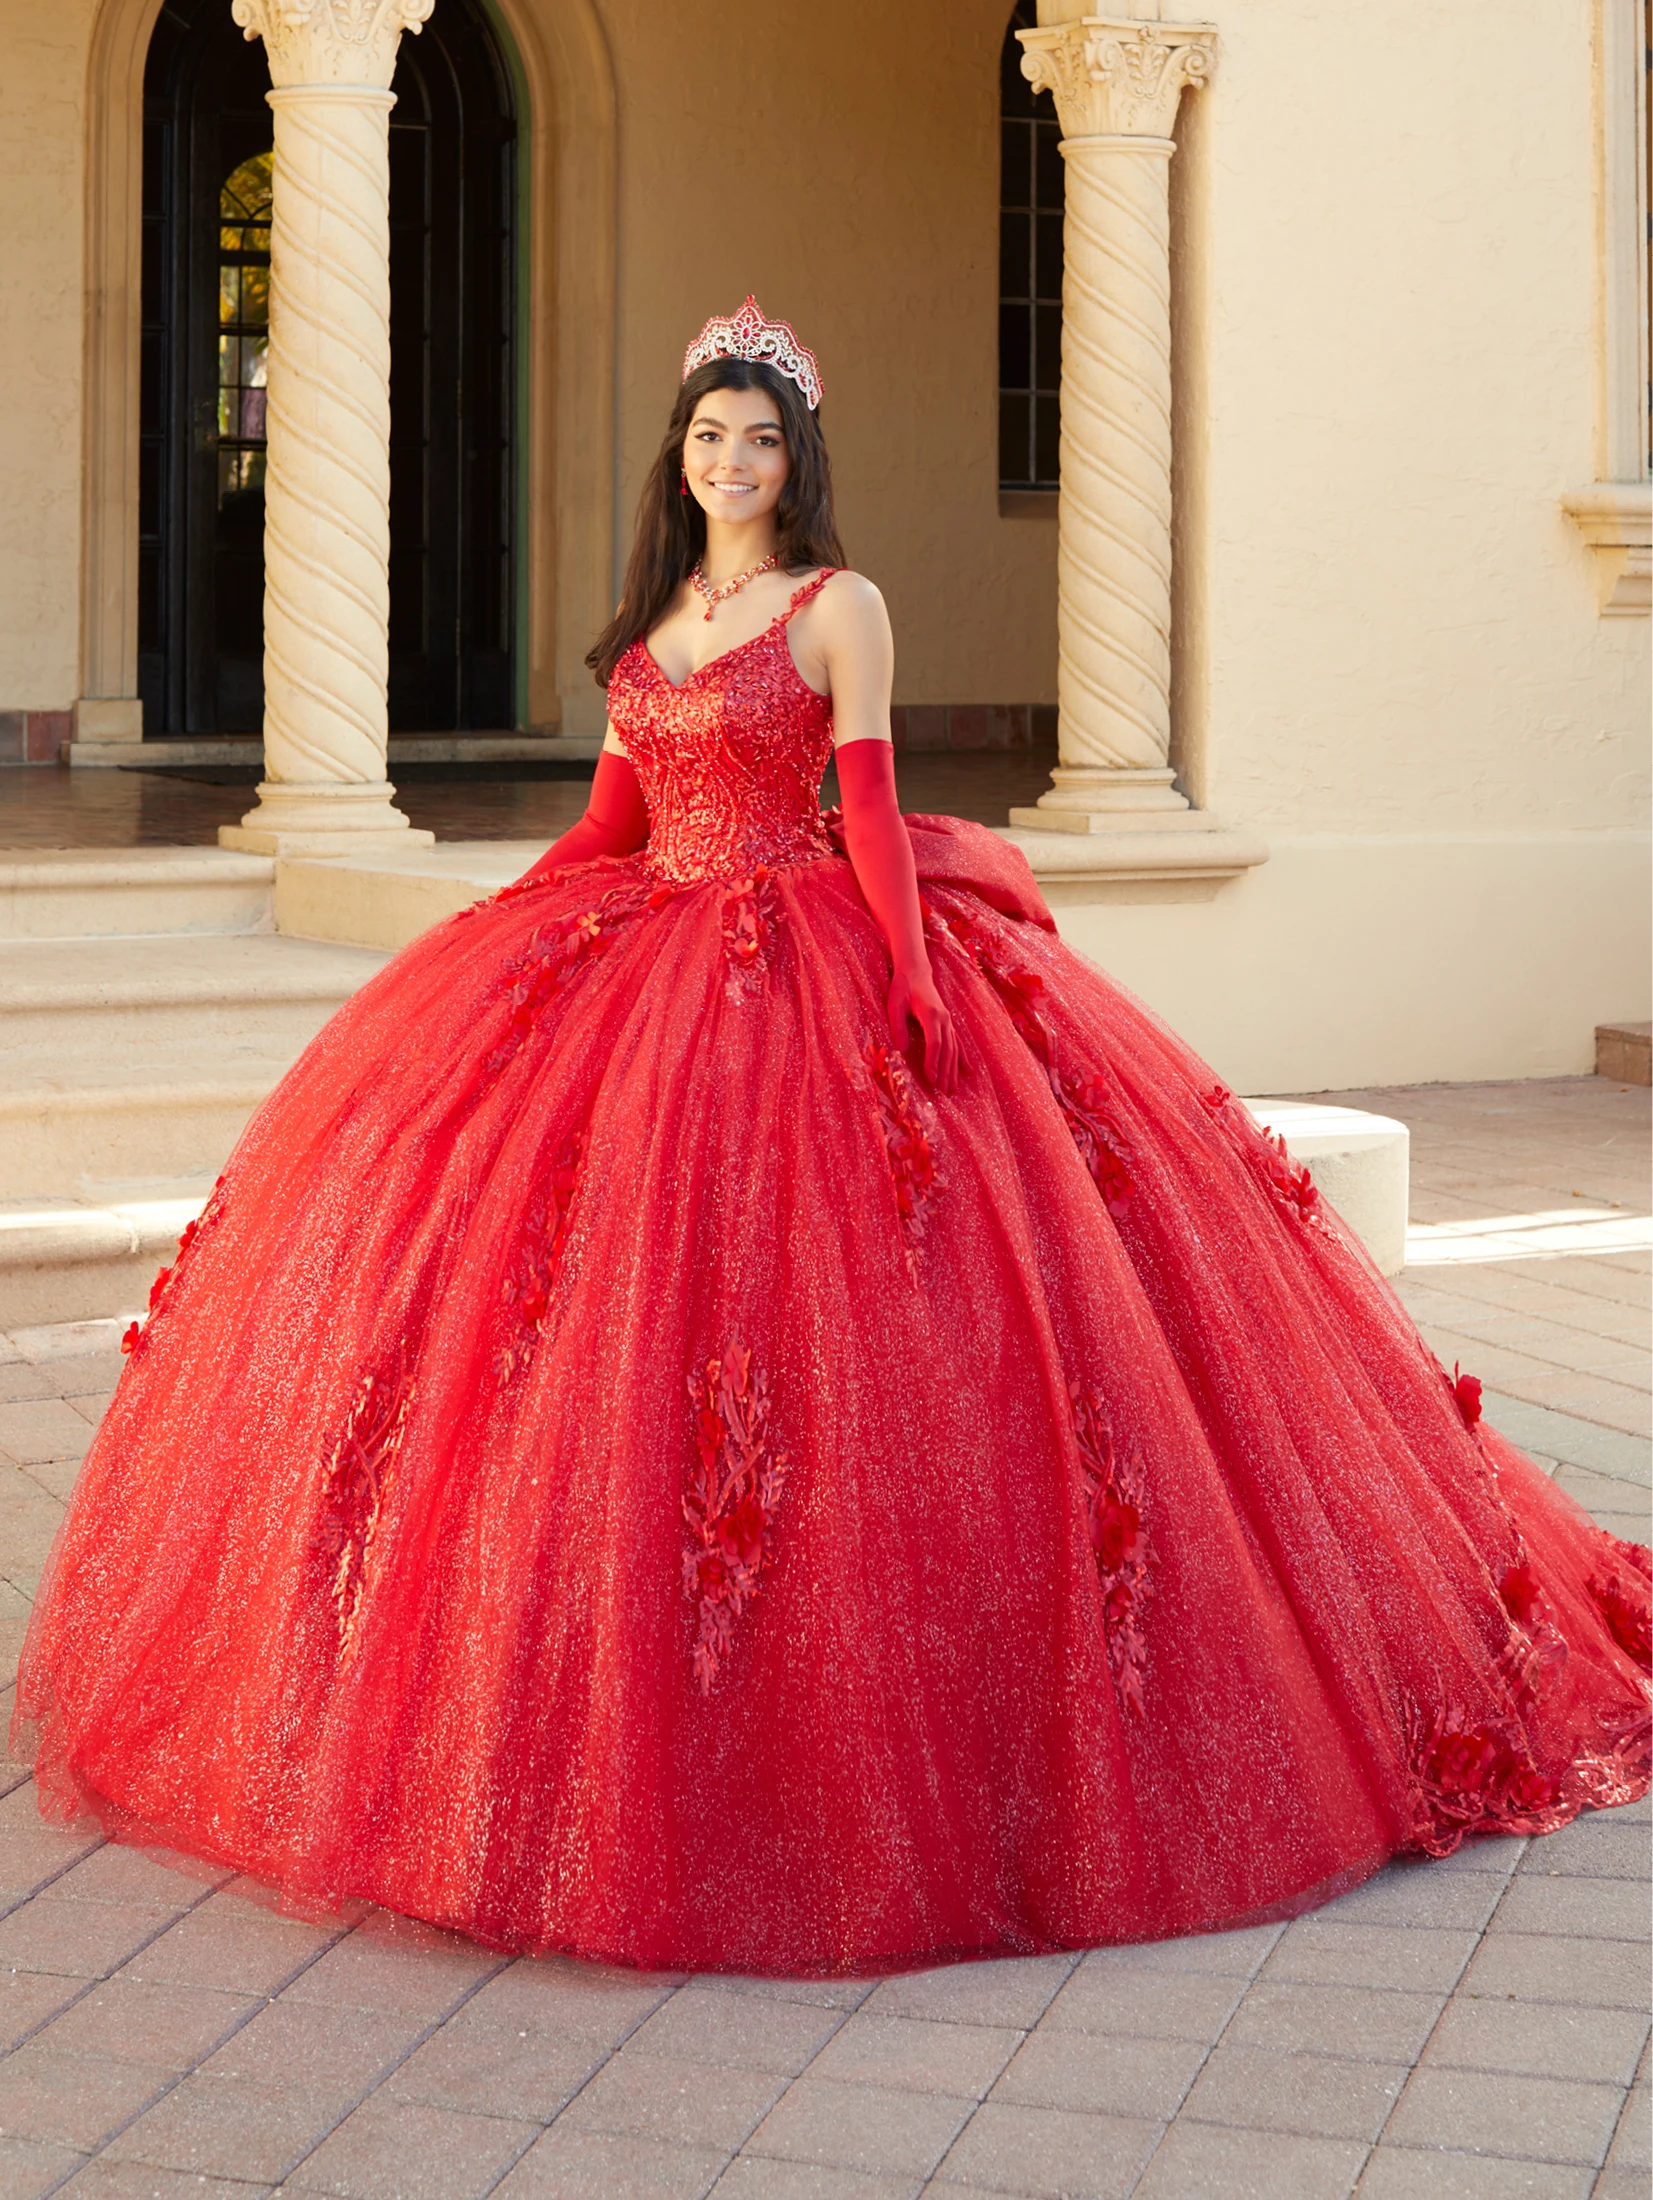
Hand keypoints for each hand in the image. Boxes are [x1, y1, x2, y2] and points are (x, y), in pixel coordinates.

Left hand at [887, 963, 958, 1093]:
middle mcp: (944, 1018)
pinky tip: (968, 1071)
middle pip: (947, 1050)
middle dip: (946, 1073)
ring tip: (953, 1090)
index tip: (931, 1080)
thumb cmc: (902, 987)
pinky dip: (962, 1058)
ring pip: (954, 1049)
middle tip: (944, 1093)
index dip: (933, 1062)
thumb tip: (902, 1049)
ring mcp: (948, 1021)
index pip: (934, 1043)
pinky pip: (958, 1043)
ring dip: (954, 1070)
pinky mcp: (948, 1022)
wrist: (916, 971)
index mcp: (931, 1014)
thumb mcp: (894, 1004)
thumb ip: (897, 1026)